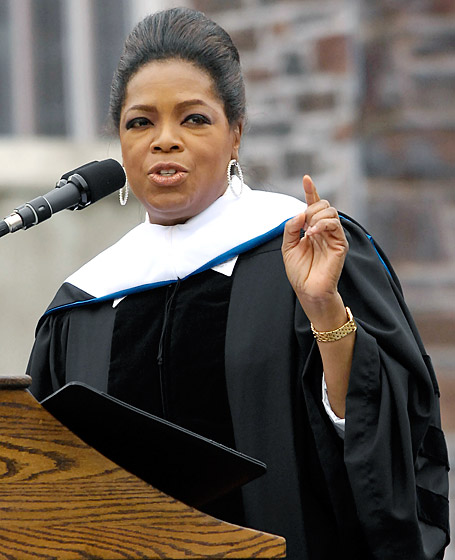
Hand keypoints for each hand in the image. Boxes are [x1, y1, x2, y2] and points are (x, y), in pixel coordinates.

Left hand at [282, 175, 348, 324]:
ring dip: (316, 216)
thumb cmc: (299, 272)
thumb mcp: (287, 246)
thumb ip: (291, 228)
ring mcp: (334, 236)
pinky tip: (313, 233)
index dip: (311, 191)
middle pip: (324, 205)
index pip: (313, 206)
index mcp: (312, 229)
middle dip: (311, 208)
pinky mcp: (340, 244)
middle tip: (303, 225)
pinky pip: (335, 225)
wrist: (307, 290)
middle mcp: (324, 230)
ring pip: (330, 211)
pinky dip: (322, 224)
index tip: (306, 178)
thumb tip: (300, 213)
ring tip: (308, 231)